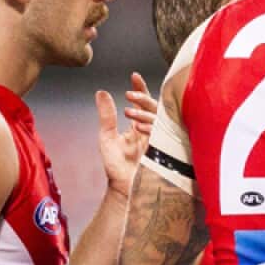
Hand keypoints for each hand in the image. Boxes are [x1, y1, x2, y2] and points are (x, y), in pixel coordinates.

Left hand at [97, 72, 156, 198]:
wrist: (124, 188)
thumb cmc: (116, 166)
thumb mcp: (107, 136)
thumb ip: (106, 115)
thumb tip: (101, 92)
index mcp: (139, 125)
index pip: (144, 102)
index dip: (140, 88)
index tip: (133, 76)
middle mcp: (151, 130)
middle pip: (155, 106)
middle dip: (143, 98)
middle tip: (129, 94)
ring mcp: (158, 138)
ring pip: (160, 117)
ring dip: (145, 112)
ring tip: (128, 113)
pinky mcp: (163, 149)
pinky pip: (163, 133)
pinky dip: (152, 128)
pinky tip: (139, 127)